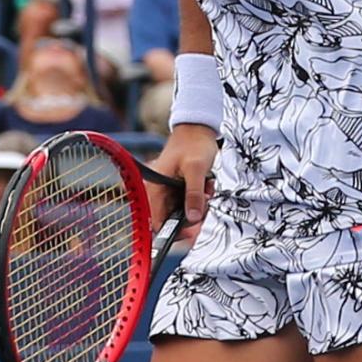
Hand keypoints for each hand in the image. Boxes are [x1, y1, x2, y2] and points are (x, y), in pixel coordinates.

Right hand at [148, 123, 218, 237]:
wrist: (198, 128)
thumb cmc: (194, 144)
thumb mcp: (196, 169)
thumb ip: (194, 194)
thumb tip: (193, 219)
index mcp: (154, 188)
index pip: (157, 223)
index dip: (174, 232)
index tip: (193, 233)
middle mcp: (157, 192)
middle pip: (172, 220)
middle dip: (192, 217)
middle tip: (206, 204)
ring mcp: (167, 191)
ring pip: (182, 213)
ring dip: (198, 207)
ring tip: (207, 190)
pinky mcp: (176, 189)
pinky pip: (188, 203)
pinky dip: (199, 199)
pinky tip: (206, 186)